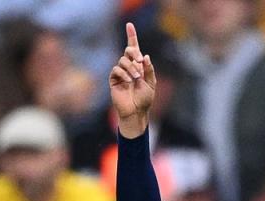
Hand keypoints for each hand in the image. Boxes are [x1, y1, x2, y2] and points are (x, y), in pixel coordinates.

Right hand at [109, 23, 155, 137]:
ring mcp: (120, 73)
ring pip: (122, 60)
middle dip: (133, 53)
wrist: (137, 111)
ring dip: (131, 67)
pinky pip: (116, 70)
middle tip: (139, 60)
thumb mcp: (151, 83)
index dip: (131, 36)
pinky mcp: (114, 79)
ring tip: (136, 78)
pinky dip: (124, 74)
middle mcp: (128, 67)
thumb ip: (149, 70)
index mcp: (138, 66)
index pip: (134, 48)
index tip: (129, 25)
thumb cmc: (145, 99)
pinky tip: (128, 81)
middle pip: (127, 51)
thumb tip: (145, 56)